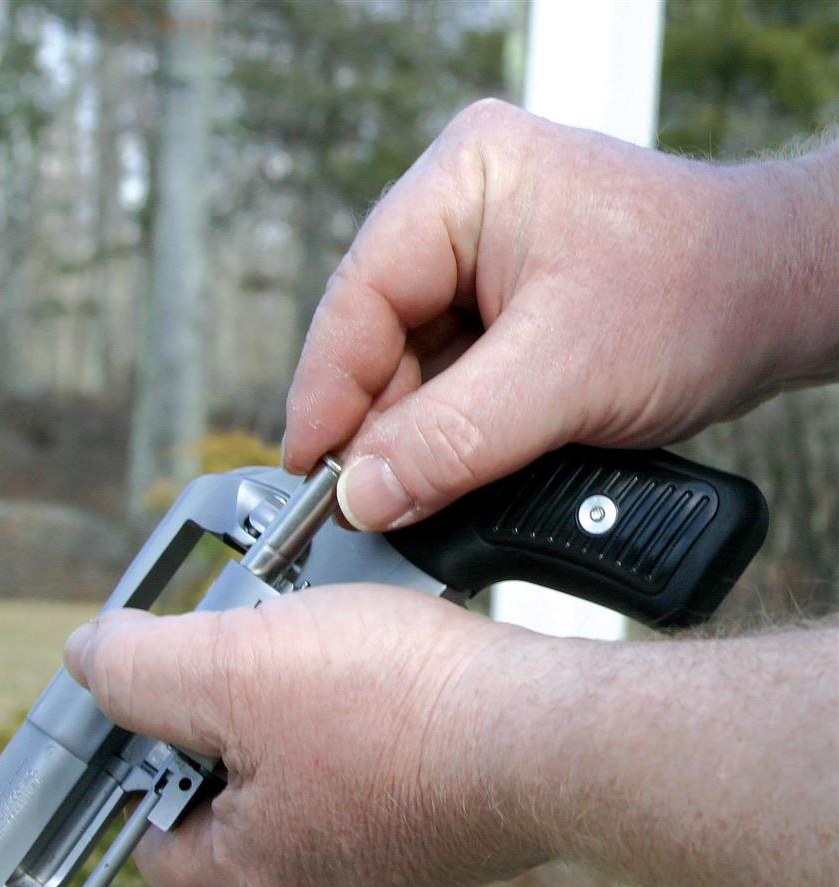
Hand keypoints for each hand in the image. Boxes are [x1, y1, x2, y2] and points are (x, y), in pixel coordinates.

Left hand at [64, 586, 556, 886]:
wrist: (547, 724)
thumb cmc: (398, 708)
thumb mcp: (235, 668)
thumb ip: (141, 669)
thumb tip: (90, 660)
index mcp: (259, 870)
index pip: (156, 834)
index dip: (138, 761)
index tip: (147, 701)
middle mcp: (324, 879)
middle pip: (234, 797)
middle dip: (225, 717)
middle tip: (236, 649)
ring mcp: (391, 850)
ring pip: (307, 772)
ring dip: (295, 704)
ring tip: (305, 639)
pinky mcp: (442, 812)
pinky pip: (371, 760)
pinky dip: (358, 709)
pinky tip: (371, 657)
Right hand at [283, 99, 837, 529]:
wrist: (782, 296)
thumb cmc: (702, 294)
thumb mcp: (566, 375)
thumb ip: (453, 440)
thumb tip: (361, 495)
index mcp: (464, 182)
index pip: (361, 294)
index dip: (325, 389)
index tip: (308, 467)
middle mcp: (461, 213)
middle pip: (378, 333)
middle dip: (372, 422)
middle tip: (359, 501)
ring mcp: (481, 259)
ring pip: (410, 363)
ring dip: (407, 434)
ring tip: (406, 494)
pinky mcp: (503, 305)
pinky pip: (448, 376)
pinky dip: (442, 430)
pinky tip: (444, 471)